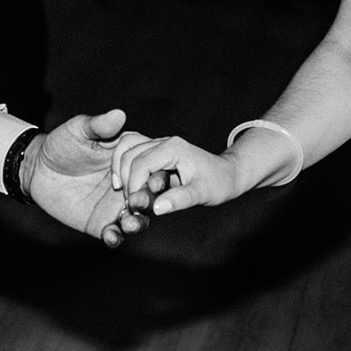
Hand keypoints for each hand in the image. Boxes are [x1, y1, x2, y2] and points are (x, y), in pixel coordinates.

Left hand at [27, 110, 146, 246]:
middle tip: (139, 203)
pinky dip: (116, 238)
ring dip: (138, 224)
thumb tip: (119, 114)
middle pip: (149, 196)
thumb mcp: (78, 131)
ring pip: (137, 219)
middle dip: (149, 201)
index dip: (153, 174)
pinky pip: (114, 234)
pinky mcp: (101, 223)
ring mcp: (116, 205)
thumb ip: (98, 126)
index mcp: (130, 161)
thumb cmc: (62, 144)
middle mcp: (129, 185)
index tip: (151, 179)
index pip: (151, 167)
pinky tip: (111, 236)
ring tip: (130, 224)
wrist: (38, 169)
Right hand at [111, 135, 241, 216]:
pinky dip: (124, 168)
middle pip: (128, 155)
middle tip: (130, 204)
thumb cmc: (219, 182)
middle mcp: (163, 142)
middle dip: (125, 180)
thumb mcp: (203, 194)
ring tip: (127, 194)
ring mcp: (158, 144)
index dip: (133, 186)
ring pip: (126, 150)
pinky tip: (128, 186)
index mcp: (173, 148)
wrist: (228, 174)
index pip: (140, 163)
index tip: (135, 206)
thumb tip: (156, 209)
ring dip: (121, 172)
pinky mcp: (155, 152)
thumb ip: (180, 199)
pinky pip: (131, 153)